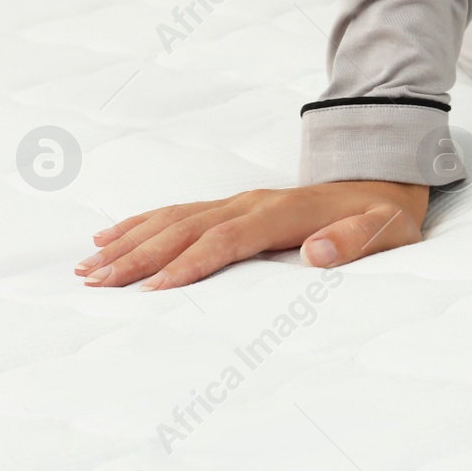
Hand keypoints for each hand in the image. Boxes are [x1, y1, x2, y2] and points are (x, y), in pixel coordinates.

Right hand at [74, 181, 429, 290]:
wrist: (383, 182)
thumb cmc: (382, 218)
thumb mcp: (385, 233)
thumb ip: (353, 243)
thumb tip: (315, 253)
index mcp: (284, 213)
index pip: (228, 239)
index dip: (191, 262)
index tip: (155, 288)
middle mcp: (252, 202)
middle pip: (187, 228)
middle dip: (140, 255)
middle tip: (96, 282)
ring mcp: (238, 200)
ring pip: (174, 218)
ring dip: (129, 240)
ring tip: (87, 265)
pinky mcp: (232, 204)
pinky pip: (178, 211)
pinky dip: (141, 222)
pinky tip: (107, 235)